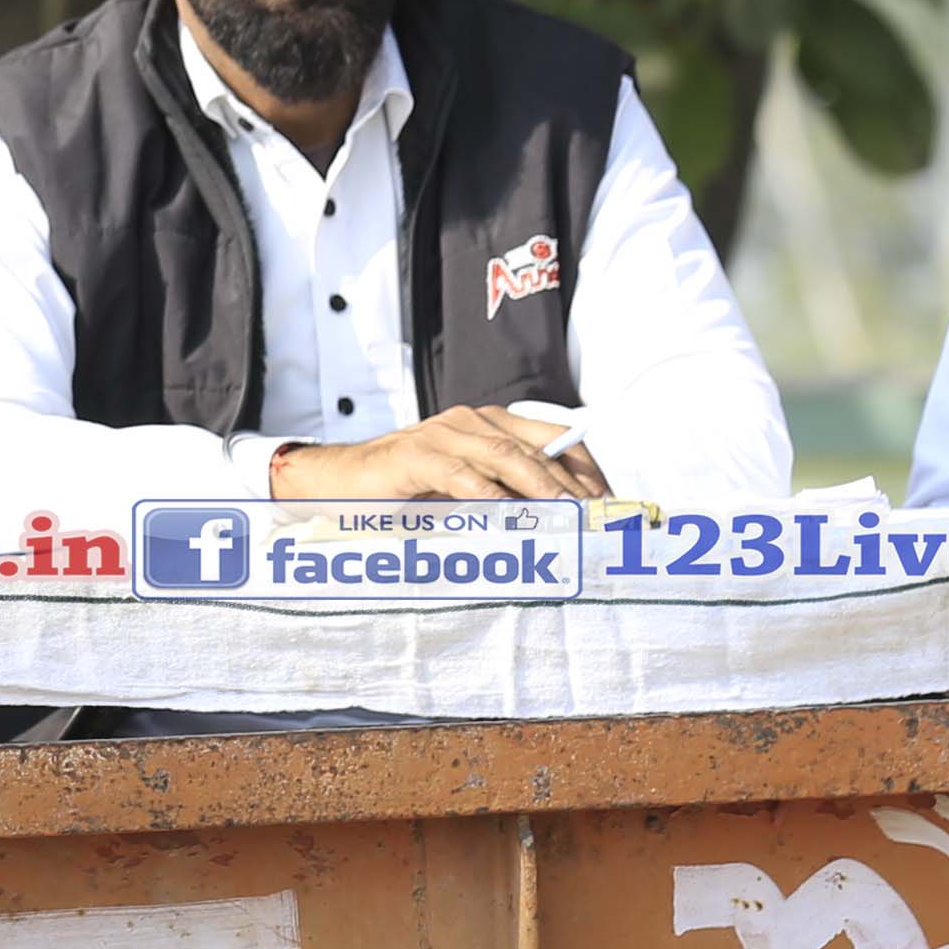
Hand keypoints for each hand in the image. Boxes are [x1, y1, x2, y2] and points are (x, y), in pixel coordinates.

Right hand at [268, 406, 599, 502]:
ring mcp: (442, 434)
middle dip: (572, 486)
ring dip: (540, 488)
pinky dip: (486, 493)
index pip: (557, 439)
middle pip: (537, 450)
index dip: (588, 470)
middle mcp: (471, 422)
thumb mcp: (465, 493)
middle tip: (599, 517)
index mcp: (490, 426)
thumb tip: (563, 526)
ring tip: (567, 513)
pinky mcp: (415, 454)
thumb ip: (507, 498)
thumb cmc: (404, 493)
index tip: (612, 504)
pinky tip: (505, 512)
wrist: (336, 484)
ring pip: (505, 457)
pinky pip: (459, 473)